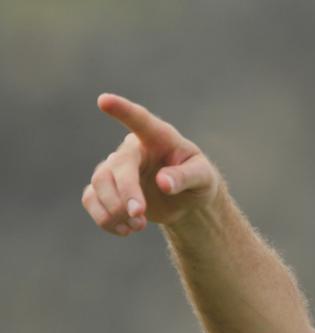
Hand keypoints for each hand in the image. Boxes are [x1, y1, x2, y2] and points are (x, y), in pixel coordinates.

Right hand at [82, 94, 222, 235]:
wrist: (188, 202)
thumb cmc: (199, 181)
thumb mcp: (203, 179)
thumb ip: (186, 177)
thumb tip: (163, 182)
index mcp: (160, 138)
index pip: (140, 120)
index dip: (122, 110)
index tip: (104, 100)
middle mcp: (134, 149)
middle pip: (117, 167)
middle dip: (125, 194)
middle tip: (139, 216)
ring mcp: (117, 167)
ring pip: (99, 184)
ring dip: (114, 210)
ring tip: (137, 226)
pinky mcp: (107, 187)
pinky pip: (91, 199)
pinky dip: (104, 218)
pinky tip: (125, 230)